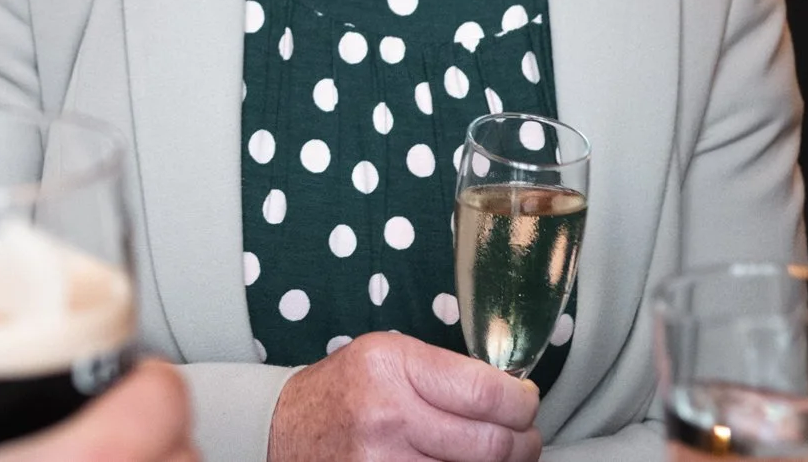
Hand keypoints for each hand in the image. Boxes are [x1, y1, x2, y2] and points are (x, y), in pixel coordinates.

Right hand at [266, 334, 540, 461]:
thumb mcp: (387, 356)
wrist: (281, 431)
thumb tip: (512, 392)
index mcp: (392, 367)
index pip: (486, 393)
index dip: (521, 403)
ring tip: (497, 455)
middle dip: (522, 443)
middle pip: (490, 445)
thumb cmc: (343, 391)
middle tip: (525, 437)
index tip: (527, 403)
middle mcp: (388, 418)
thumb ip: (445, 371)